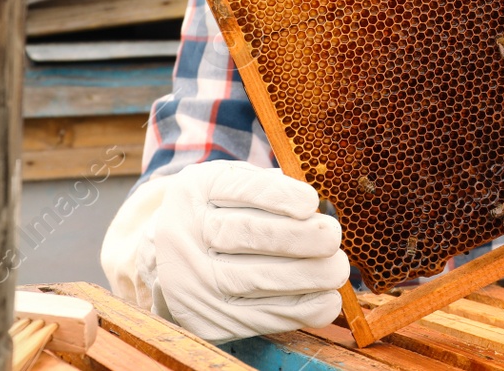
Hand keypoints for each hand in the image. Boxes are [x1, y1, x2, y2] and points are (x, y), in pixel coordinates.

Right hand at [102, 161, 348, 342]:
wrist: (166, 258)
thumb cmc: (219, 213)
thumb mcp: (231, 185)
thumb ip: (269, 187)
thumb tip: (317, 208)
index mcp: (194, 190)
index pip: (237, 189)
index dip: (276, 196)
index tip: (310, 202)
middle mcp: (182, 233)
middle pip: (243, 235)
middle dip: (297, 238)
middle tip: (332, 237)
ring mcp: (189, 279)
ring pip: (252, 279)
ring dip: (304, 277)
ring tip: (337, 269)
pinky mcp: (205, 318)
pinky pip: (258, 317)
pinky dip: (299, 311)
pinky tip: (326, 301)